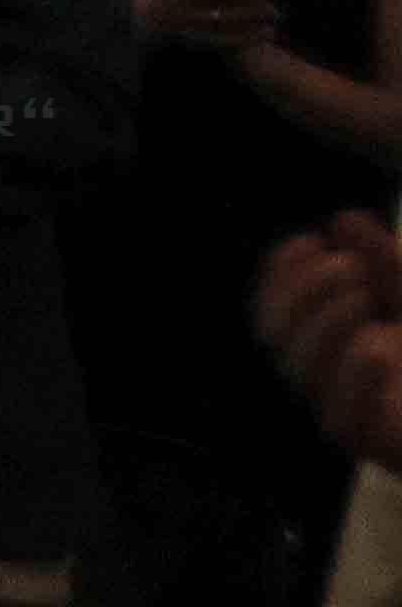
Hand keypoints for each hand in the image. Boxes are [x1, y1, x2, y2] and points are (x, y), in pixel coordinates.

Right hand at [265, 217, 401, 472]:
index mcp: (331, 344)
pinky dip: (354, 379)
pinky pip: (341, 419)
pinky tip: (377, 348)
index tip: (311, 239)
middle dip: (304, 291)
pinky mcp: (372, 442)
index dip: (282, 273)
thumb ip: (387, 261)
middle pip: (278, 337)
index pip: (276, 309)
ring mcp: (347, 413)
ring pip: (300, 372)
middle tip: (350, 267)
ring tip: (366, 298)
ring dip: (325, 324)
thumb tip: (346, 221)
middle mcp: (329, 379)